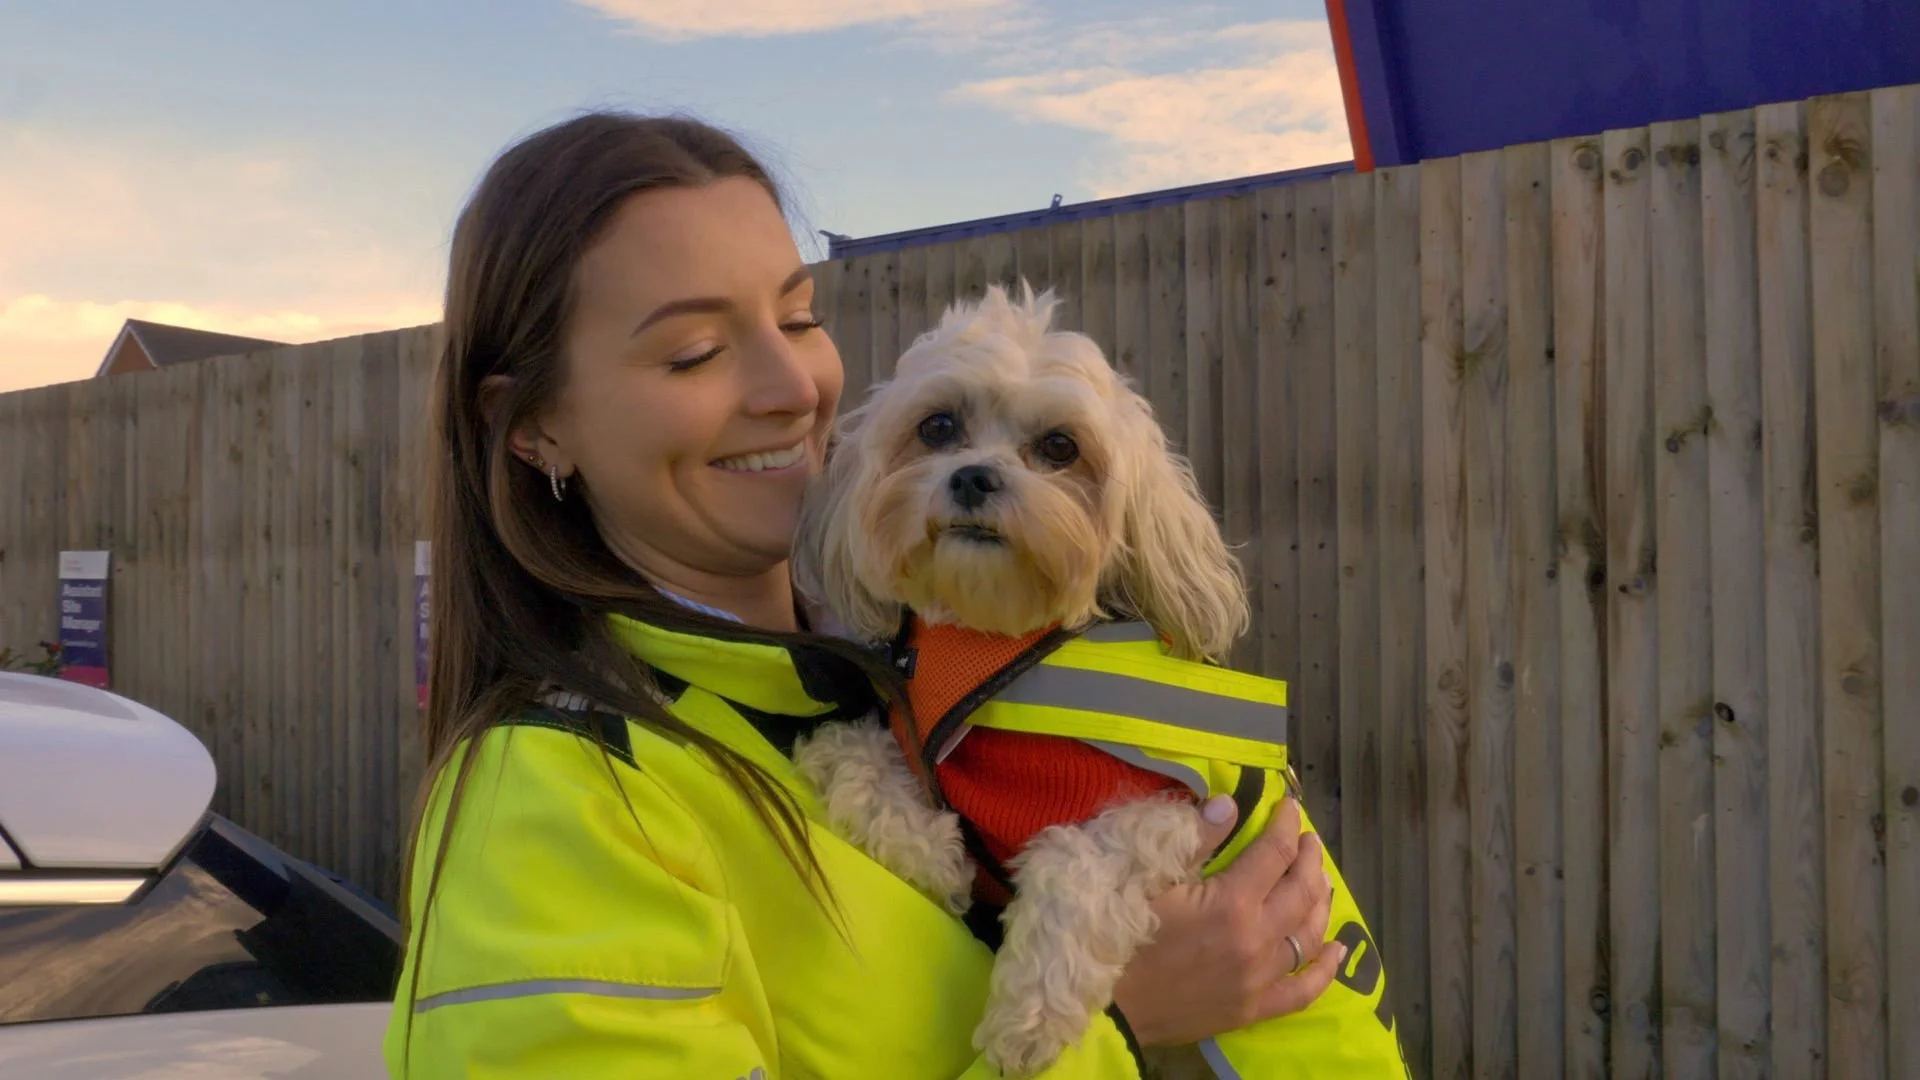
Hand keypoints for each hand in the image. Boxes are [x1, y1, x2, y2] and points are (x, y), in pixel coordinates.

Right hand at [1109, 795, 1342, 1046]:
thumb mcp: (1151, 877)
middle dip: (1310, 859)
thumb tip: (1230, 804)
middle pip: (1302, 892)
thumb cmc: (1122, 932)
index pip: (1274, 854)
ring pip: (1309, 936)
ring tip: (1322, 881)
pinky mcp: (1253, 1008)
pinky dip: (1325, 969)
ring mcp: (1258, 978)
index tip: (1289, 808)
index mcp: (1231, 903)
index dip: (1285, 826)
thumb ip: (1196, 840)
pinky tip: (1337, 950)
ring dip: (1322, 903)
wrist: (1107, 1004)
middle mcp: (1256, 940)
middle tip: (1310, 840)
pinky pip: (1303, 991)